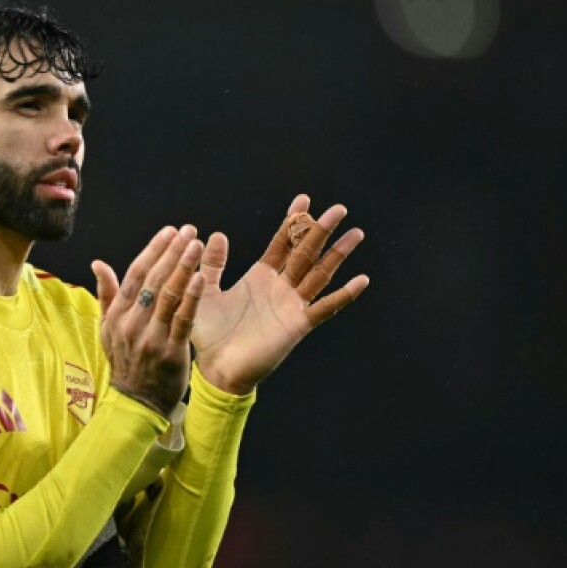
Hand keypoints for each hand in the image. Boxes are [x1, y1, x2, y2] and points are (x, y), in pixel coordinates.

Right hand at [91, 225, 204, 417]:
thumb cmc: (125, 361)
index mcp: (117, 315)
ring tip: (198, 245)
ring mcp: (150, 338)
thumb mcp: (108, 329)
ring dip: (183, 267)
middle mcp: (131, 323)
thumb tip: (98, 264)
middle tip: (189, 231)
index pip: (135, 274)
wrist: (137, 402)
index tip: (170, 231)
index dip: (153, 250)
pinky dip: (191, 297)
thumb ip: (106, 295)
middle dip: (172, 252)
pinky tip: (201, 277)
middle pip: (153, 280)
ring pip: (168, 296)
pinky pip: (182, 320)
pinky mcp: (170, 352)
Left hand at [191, 194, 368, 394]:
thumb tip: (216, 234)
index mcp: (260, 277)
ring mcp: (291, 305)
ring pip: (319, 273)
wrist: (216, 368)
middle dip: (321, 229)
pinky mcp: (297, 325)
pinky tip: (361, 280)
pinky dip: (343, 295)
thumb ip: (212, 264)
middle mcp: (280, 288)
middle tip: (339, 208)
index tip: (304, 199)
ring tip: (356, 233)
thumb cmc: (209, 334)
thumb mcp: (205, 291)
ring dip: (338, 254)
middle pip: (305, 252)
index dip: (292, 221)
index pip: (281, 243)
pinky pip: (324, 308)